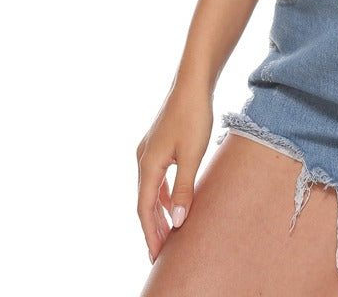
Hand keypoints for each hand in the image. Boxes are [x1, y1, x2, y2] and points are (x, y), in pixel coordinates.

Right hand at [135, 83, 213, 263]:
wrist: (193, 82)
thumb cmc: (194, 115)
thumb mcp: (193, 155)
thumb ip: (184, 188)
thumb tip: (176, 221)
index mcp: (148, 164)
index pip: (145, 208)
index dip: (150, 233)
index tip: (157, 256)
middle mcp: (143, 158)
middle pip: (144, 201)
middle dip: (152, 227)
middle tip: (161, 252)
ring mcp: (149, 150)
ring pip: (150, 189)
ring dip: (157, 211)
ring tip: (167, 232)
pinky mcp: (159, 143)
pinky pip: (157, 177)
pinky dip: (162, 193)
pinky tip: (171, 201)